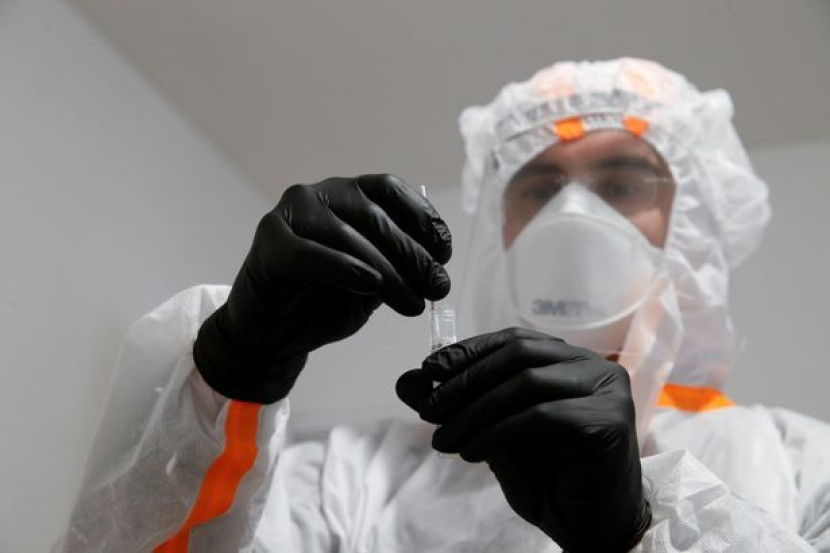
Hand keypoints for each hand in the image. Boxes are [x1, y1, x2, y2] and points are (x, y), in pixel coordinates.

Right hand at [194, 174, 451, 402]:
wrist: (273, 336)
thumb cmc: (323, 304)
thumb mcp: (373, 283)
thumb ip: (397, 265)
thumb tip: (435, 265)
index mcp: (345, 195)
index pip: (390, 190)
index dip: (424, 218)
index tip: (444, 252)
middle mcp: (318, 195)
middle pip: (375, 216)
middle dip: (413, 254)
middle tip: (438, 287)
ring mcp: (290, 215)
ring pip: (349, 236)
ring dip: (389, 272)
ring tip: (412, 304)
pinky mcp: (270, 243)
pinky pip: (312, 253)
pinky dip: (345, 268)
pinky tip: (370, 287)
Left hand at [396, 328, 650, 551]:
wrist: (587, 530)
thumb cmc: (547, 481)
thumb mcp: (491, 435)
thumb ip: (457, 405)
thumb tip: (408, 380)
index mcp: (569, 362)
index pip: (513, 341)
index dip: (469, 351)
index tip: (428, 370)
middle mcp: (594, 367)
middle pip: (518, 354)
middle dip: (465, 380)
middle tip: (428, 410)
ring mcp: (607, 391)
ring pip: (526, 383)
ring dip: (474, 411)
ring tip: (443, 439)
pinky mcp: (609, 421)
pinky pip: (540, 416)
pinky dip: (497, 432)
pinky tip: (471, 452)